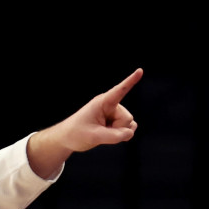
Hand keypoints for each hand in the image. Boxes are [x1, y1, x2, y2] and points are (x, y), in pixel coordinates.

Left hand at [27, 68, 142, 178]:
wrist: (69, 138)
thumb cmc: (77, 133)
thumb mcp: (94, 136)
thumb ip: (114, 136)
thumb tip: (130, 133)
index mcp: (103, 102)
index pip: (119, 90)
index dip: (130, 81)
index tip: (140, 70)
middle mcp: (111, 105)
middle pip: (127, 118)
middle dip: (117, 129)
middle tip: (99, 131)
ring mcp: (115, 114)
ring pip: (129, 124)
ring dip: (118, 133)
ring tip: (102, 132)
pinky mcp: (116, 122)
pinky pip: (129, 129)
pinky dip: (123, 135)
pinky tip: (111, 135)